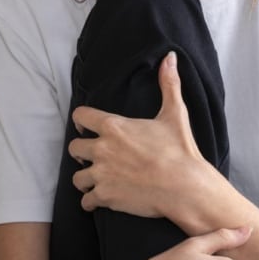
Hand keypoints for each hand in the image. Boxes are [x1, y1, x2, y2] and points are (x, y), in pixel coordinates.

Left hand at [69, 51, 211, 221]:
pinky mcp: (106, 197)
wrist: (184, 186)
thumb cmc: (180, 149)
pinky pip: (86, 201)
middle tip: (94, 156)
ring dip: (85, 178)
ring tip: (97, 179)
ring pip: (77, 178)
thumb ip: (169, 84)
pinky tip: (101, 199)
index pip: (81, 116)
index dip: (81, 120)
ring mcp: (102, 175)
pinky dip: (92, 201)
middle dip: (82, 152)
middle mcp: (102, 149)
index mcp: (114, 127)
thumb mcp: (175, 113)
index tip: (86, 126)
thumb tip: (170, 57)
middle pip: (74, 148)